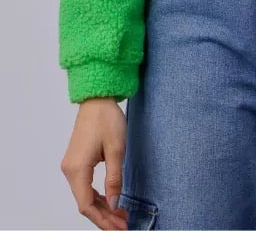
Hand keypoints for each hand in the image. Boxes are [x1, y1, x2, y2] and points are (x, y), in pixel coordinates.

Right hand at [60, 97, 128, 229]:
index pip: (86, 205)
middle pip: (85, 203)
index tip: (119, 227)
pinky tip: (111, 200)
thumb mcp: (116, 149)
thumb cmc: (107, 119)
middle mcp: (70, 170)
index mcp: (77, 169)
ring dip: (102, 207)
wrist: (97, 99)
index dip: (103, 220)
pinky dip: (98, 196)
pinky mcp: (76, 161)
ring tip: (120, 215)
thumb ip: (114, 179)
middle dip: (104, 216)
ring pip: (85, 195)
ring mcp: (71, 166)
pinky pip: (85, 186)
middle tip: (123, 224)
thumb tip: (114, 204)